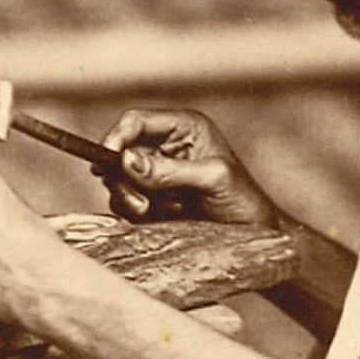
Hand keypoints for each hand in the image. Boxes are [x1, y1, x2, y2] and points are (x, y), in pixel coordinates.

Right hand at [99, 108, 288, 229]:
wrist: (253, 236)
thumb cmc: (243, 201)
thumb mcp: (212, 179)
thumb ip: (169, 170)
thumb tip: (126, 160)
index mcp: (184, 127)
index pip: (136, 122)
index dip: (116, 138)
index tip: (106, 164)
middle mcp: (166, 146)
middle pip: (120, 151)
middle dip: (122, 178)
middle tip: (140, 204)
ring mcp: (156, 173)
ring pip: (117, 178)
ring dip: (129, 197)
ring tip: (154, 211)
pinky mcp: (150, 198)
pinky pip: (123, 200)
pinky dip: (134, 211)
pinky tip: (161, 217)